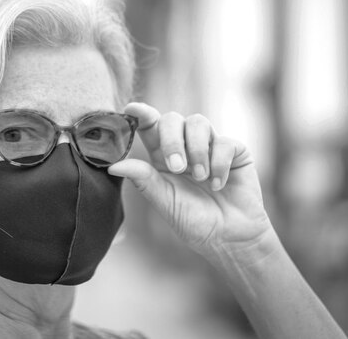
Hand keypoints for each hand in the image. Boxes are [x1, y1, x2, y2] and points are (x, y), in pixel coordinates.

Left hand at [109, 102, 271, 258]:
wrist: (231, 239)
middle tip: (178, 168)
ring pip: (198, 122)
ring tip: (200, 178)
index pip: (149, 127)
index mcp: (162, 157)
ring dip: (196, 150)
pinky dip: (219, 164)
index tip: (131, 109)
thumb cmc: (194, 222)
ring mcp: (210, 146)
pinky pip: (224, 142)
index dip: (140, 114)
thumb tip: (113, 166)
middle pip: (172, 119)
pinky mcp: (235, 151)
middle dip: (172, 140)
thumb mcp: (165, 202)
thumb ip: (143, 180)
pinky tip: (218, 185)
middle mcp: (185, 146)